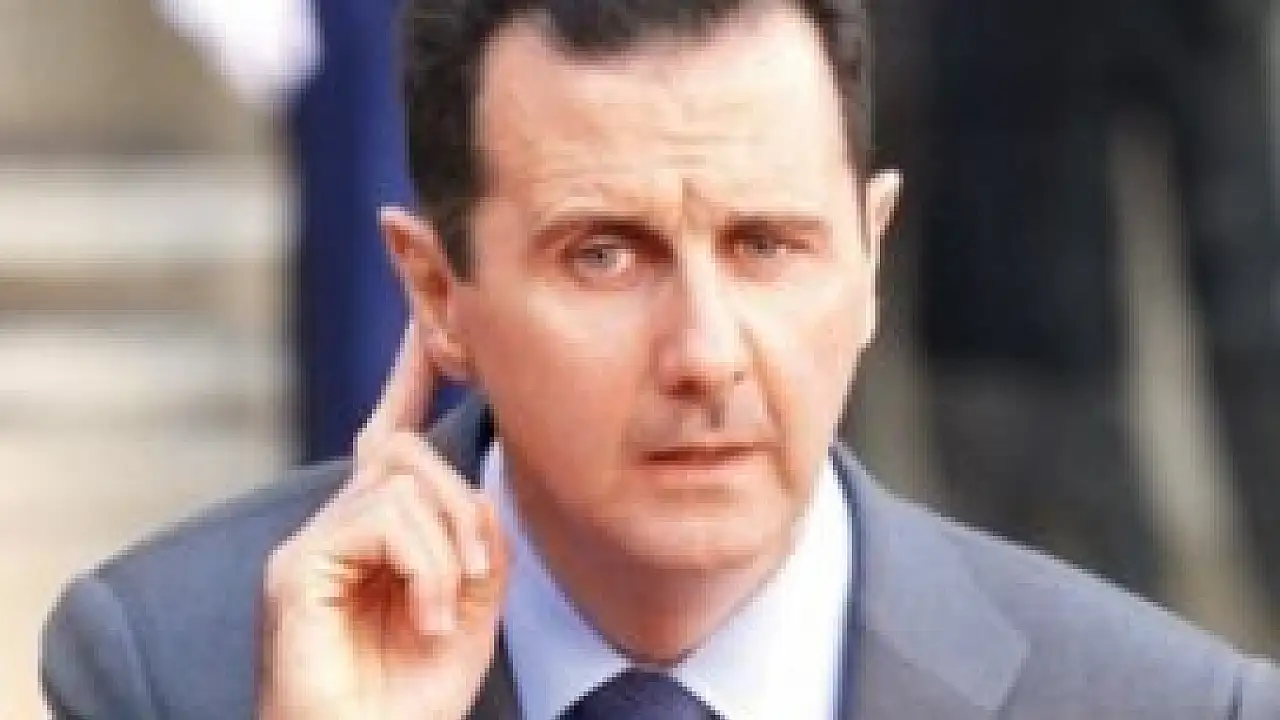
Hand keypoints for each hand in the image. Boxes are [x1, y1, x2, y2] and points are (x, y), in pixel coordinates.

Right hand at [259, 323, 506, 719]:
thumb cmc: (411, 698)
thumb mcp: (470, 605)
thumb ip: (473, 540)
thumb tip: (470, 489)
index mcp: (376, 534)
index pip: (390, 435)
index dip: (406, 372)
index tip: (425, 318)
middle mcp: (334, 528)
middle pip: (407, 451)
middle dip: (464, 504)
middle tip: (479, 573)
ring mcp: (309, 546)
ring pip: (401, 481)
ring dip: (450, 547)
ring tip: (443, 612)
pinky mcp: (299, 571)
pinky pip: (382, 520)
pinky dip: (425, 568)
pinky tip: (425, 617)